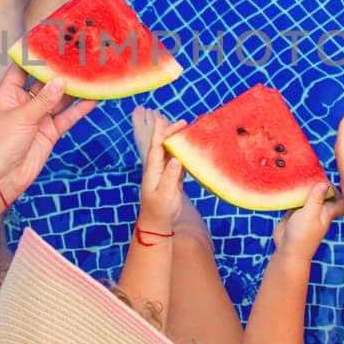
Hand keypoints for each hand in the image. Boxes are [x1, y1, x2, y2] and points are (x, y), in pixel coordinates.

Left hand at [0, 66, 96, 201]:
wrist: (1, 178)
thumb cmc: (0, 143)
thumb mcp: (21, 117)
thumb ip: (44, 100)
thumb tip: (61, 81)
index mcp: (9, 92)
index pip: (23, 67)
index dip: (36, 54)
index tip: (53, 40)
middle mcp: (25, 101)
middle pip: (45, 81)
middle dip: (61, 70)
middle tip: (80, 55)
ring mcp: (39, 116)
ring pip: (60, 98)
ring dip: (75, 88)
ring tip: (92, 73)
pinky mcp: (50, 132)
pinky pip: (68, 116)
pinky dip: (81, 109)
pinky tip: (95, 98)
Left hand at [137, 116, 187, 233]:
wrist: (157, 223)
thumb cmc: (159, 210)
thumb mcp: (165, 194)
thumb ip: (170, 176)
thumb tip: (176, 159)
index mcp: (153, 170)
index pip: (156, 148)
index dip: (159, 133)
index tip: (162, 119)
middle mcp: (158, 168)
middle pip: (164, 146)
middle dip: (171, 132)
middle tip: (184, 122)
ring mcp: (165, 172)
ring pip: (171, 152)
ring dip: (178, 141)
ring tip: (187, 129)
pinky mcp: (173, 178)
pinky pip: (179, 161)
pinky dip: (184, 152)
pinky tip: (190, 147)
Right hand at [272, 181, 343, 262]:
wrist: (287, 251)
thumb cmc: (302, 236)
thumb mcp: (310, 214)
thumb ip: (316, 198)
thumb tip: (325, 183)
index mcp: (329, 211)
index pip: (342, 200)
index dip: (342, 189)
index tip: (334, 177)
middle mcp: (320, 210)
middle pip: (325, 193)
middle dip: (321, 182)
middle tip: (314, 172)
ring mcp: (307, 211)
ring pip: (310, 194)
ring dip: (307, 186)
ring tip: (302, 174)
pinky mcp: (295, 211)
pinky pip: (298, 198)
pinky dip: (295, 192)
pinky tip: (291, 184)